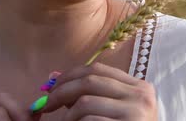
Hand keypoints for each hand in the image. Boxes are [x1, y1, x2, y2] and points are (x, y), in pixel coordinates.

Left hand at [39, 62, 156, 120]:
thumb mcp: (111, 109)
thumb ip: (88, 93)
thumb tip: (52, 76)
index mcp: (138, 86)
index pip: (97, 69)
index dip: (69, 75)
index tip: (50, 86)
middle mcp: (141, 96)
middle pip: (89, 81)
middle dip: (60, 91)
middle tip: (44, 104)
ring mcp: (136, 113)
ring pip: (85, 103)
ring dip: (67, 115)